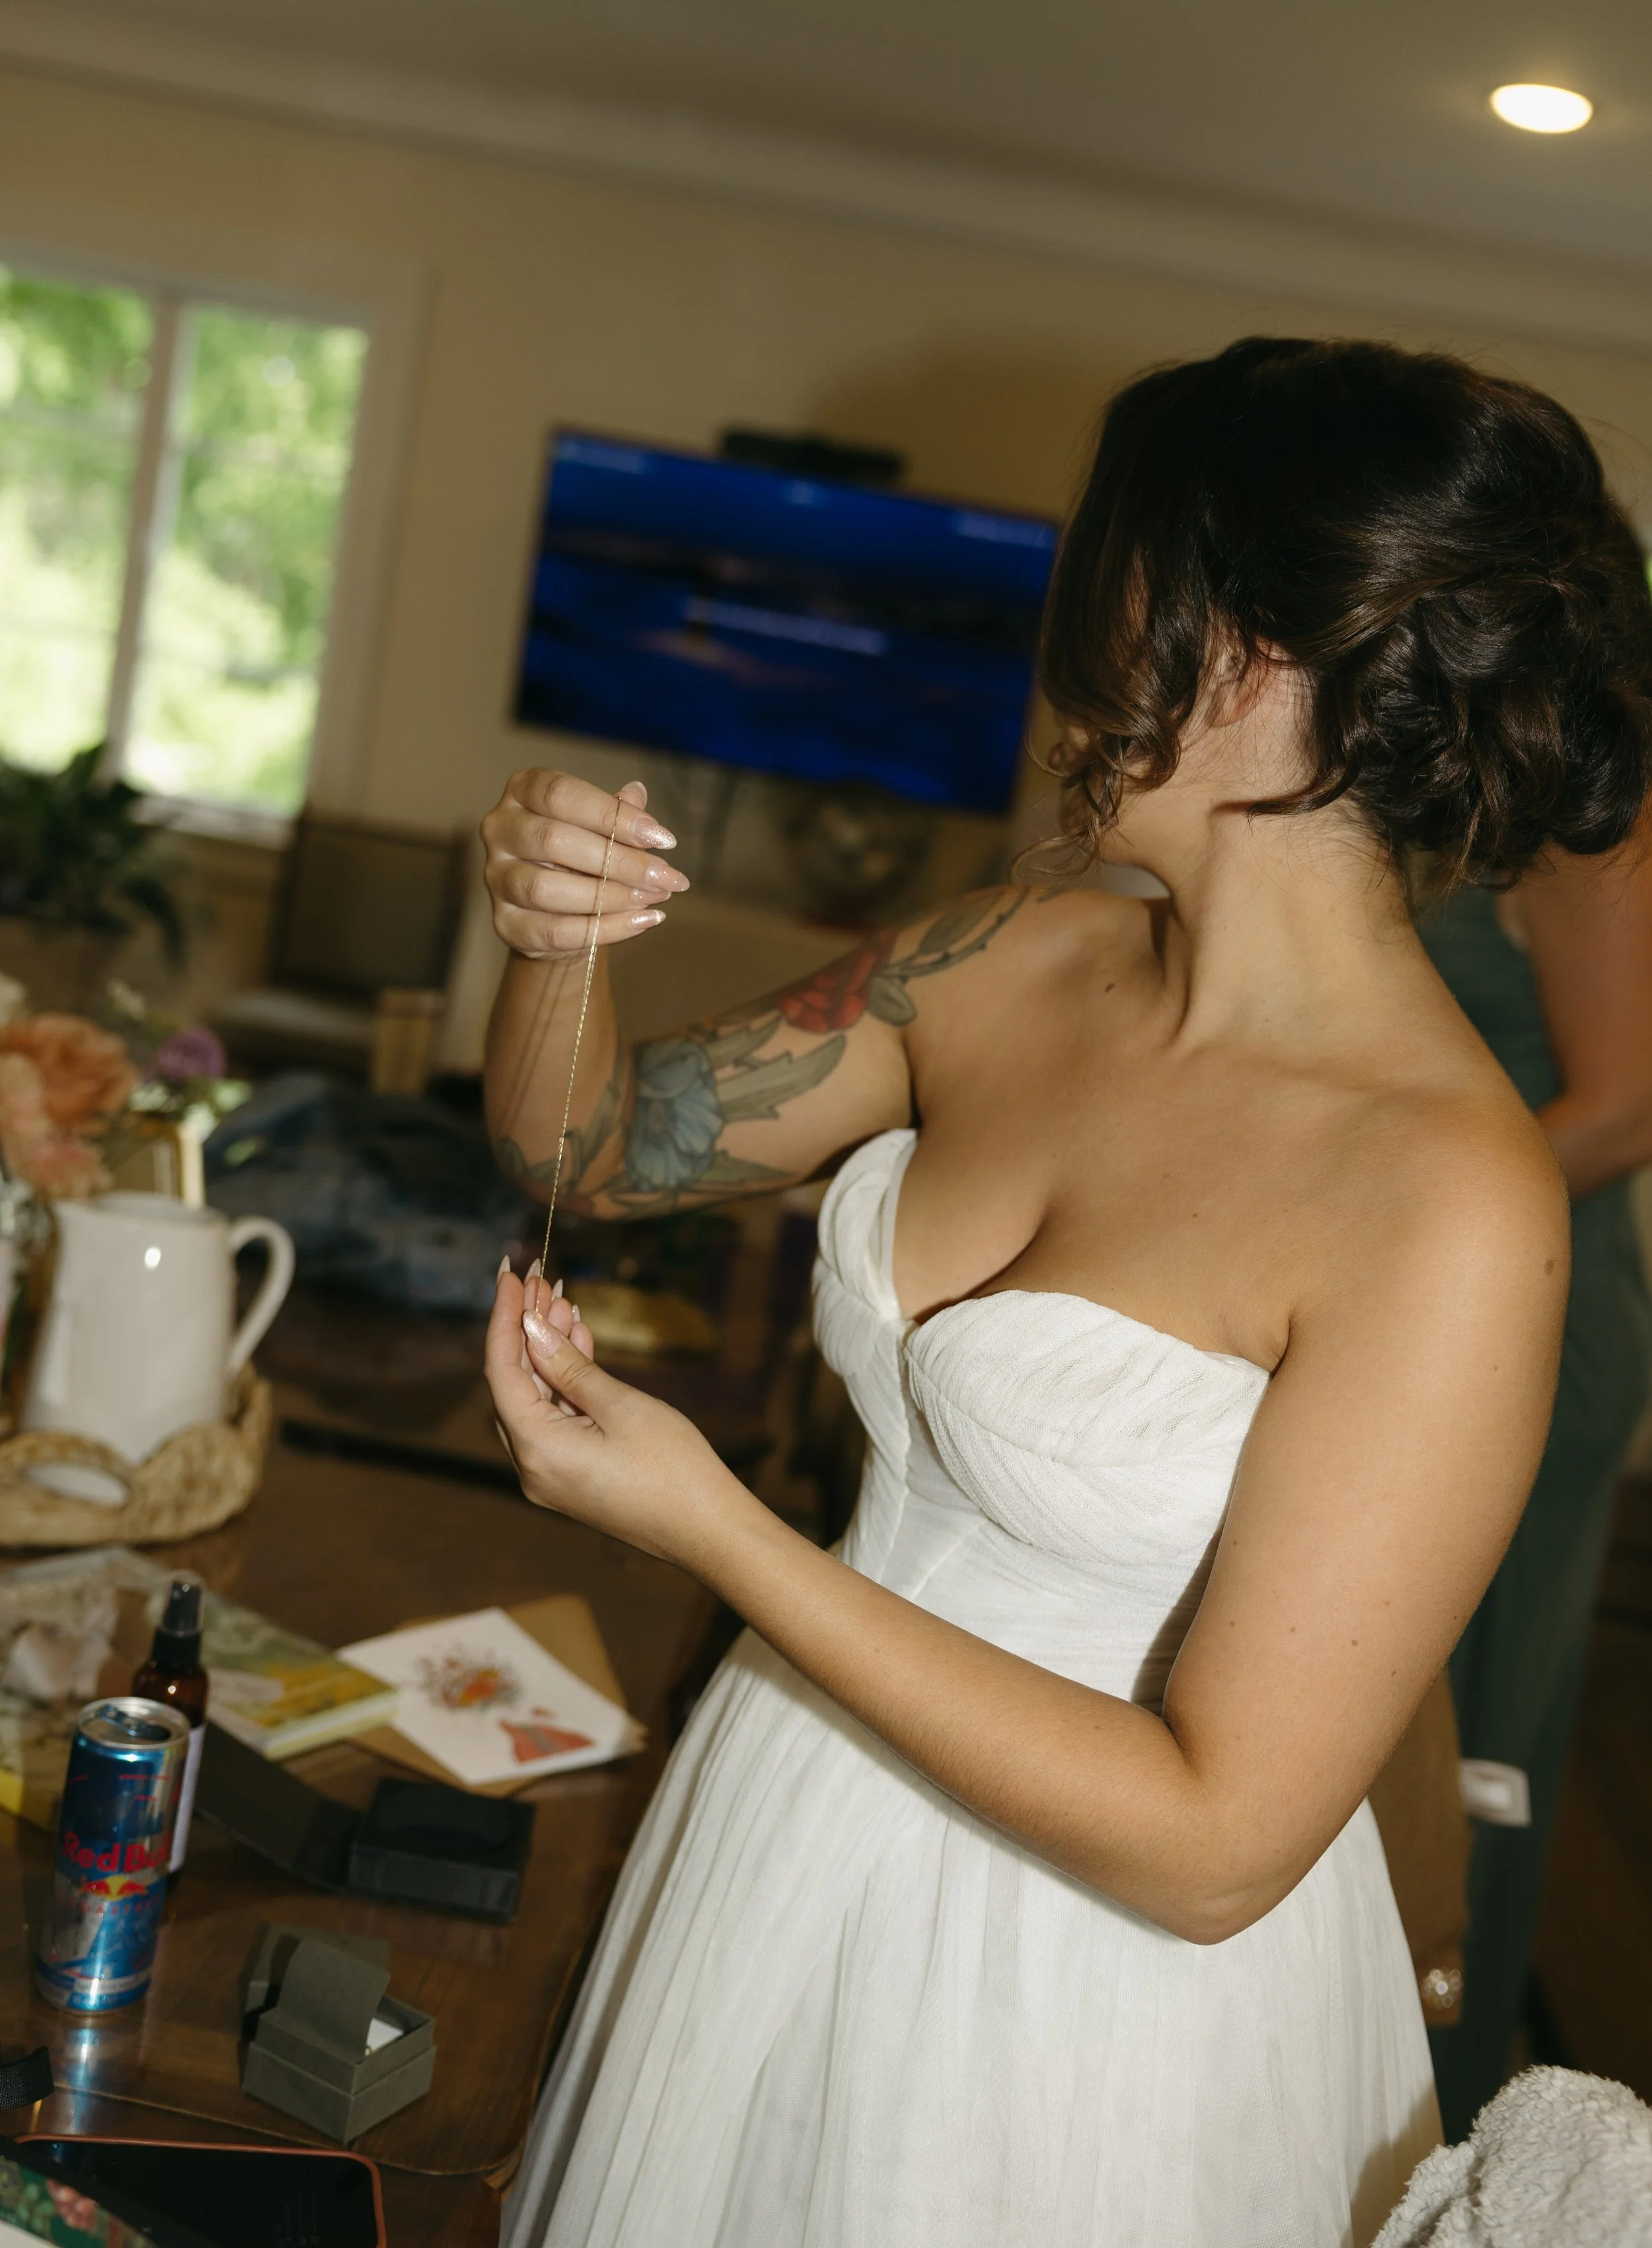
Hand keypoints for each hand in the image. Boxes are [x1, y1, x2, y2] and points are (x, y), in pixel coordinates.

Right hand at [480, 770, 689, 958]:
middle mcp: (500, 829)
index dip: (612, 815)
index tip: (662, 839)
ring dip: (611, 896)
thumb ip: (616, 812)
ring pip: (547, 889)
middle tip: (666, 876)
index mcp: (522, 791)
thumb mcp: (600, 826)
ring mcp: (496, 878)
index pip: (560, 794)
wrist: (559, 912)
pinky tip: (642, 921)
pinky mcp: (507, 924)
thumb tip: (637, 793)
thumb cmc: (582, 855)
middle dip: (620, 861)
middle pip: (554, 840)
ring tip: (654, 898)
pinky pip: (555, 930)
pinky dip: (605, 928)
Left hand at [485, 1260, 737, 1568]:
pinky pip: (555, 1419)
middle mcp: (532, 1467)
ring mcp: (551, 1475)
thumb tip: (534, 1330)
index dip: (505, 1318)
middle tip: (543, 1280)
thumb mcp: (622, 1406)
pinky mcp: (572, 1476)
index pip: (501, 1370)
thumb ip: (571, 1367)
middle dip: (527, 1329)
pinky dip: (563, 1381)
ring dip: (548, 1351)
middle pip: (513, 1384)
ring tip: (565, 1301)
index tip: (511, 1274)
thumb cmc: (674, 1470)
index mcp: (537, 1450)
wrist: (710, 1530)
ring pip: (535, 1400)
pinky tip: (579, 1341)